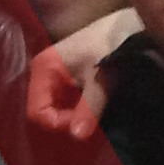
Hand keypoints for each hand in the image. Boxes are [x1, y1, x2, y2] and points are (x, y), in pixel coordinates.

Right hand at [27, 8, 139, 138]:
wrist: (126, 28)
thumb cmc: (111, 49)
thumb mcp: (100, 82)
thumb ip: (88, 109)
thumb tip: (77, 136)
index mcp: (43, 68)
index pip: (37, 110)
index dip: (57, 122)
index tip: (80, 125)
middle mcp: (41, 69)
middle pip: (43, 108)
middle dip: (64, 120)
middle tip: (86, 122)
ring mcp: (52, 71)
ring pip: (53, 105)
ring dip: (70, 114)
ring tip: (90, 116)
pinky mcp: (64, 74)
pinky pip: (62, 98)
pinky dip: (74, 107)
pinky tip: (90, 107)